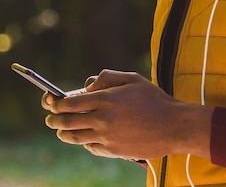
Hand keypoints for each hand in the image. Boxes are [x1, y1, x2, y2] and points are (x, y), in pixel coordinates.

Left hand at [42, 69, 211, 160]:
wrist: (172, 126)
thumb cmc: (154, 99)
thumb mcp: (132, 79)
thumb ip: (108, 77)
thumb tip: (88, 85)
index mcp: (107, 98)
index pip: (71, 103)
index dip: (57, 103)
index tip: (52, 103)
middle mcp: (103, 119)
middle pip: (68, 122)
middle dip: (54, 119)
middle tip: (50, 118)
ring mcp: (106, 137)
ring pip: (75, 137)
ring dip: (63, 133)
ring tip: (60, 130)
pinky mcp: (112, 151)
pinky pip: (90, 147)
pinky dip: (83, 142)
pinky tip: (83, 138)